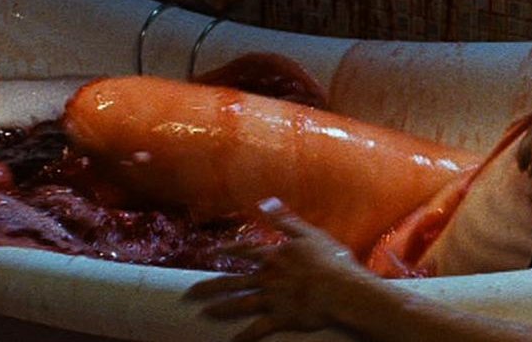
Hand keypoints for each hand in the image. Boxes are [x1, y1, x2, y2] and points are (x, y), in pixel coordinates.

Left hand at [184, 197, 372, 340]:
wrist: (341, 289)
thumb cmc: (330, 260)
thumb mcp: (309, 233)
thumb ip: (285, 220)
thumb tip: (265, 203)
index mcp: (274, 255)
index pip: (244, 251)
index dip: (227, 251)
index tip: (211, 253)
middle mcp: (267, 277)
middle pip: (232, 281)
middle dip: (209, 287)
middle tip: (190, 293)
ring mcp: (272, 299)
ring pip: (239, 304)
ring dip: (220, 309)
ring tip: (204, 313)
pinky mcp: (280, 318)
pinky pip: (258, 329)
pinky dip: (245, 336)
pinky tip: (232, 341)